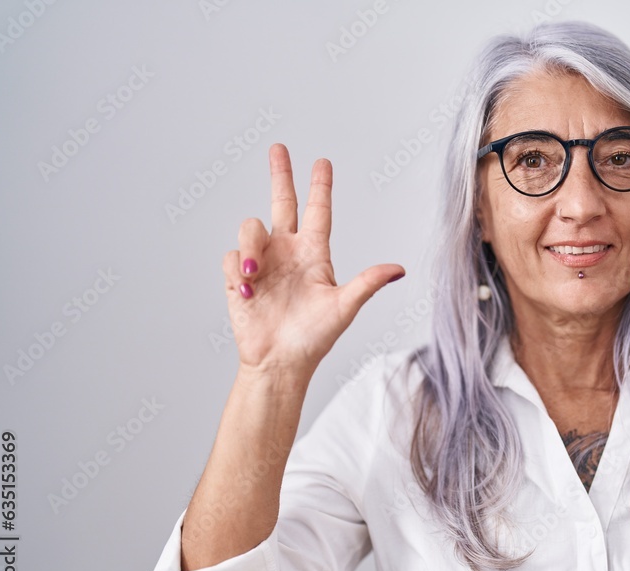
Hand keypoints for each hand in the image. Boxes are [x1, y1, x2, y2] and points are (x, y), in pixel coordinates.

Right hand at [222, 144, 404, 379]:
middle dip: (280, 175)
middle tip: (278, 148)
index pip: (318, 212)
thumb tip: (399, 269)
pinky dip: (236, 269)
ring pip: (251, 229)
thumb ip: (367, 283)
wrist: (280, 363)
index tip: (322, 161)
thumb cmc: (314, 339)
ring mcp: (262, 263)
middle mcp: (287, 252)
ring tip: (253, 274)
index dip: (320, 187)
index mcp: (314, 255)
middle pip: (281, 203)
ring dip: (249, 247)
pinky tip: (246, 291)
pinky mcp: (238, 278)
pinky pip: (230, 257)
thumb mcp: (344, 308)